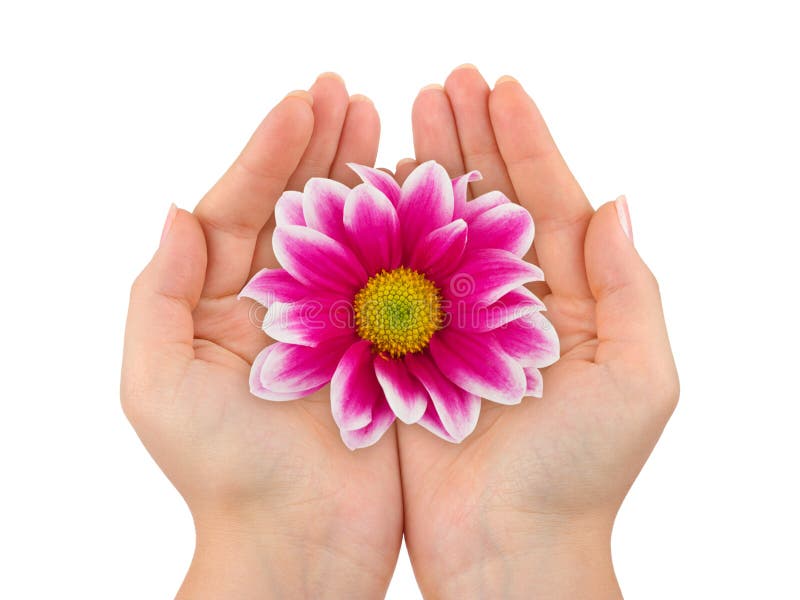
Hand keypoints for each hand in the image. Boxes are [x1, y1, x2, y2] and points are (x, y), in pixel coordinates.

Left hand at [121, 74, 401, 598]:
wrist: (296, 545)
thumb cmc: (220, 474)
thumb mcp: (157, 384)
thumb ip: (158, 293)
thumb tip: (177, 209)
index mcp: (223, 303)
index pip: (243, 207)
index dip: (269, 152)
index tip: (303, 103)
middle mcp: (279, 304)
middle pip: (299, 209)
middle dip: (319, 149)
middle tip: (347, 94)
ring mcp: (335, 322)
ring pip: (351, 234)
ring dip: (365, 176)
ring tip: (383, 119)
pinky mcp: (383, 347)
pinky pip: (395, 278)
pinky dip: (407, 233)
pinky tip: (421, 189)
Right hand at [395, 65, 678, 598]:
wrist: (510, 548)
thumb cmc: (583, 473)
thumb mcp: (639, 379)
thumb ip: (630, 288)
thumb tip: (617, 203)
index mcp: (568, 297)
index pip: (548, 201)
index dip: (526, 141)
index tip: (500, 86)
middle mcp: (510, 300)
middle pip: (488, 203)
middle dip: (470, 139)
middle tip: (445, 82)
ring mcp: (456, 321)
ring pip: (436, 231)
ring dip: (422, 171)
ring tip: (404, 114)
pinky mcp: (409, 349)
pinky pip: (393, 280)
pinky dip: (382, 233)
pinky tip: (369, 187)